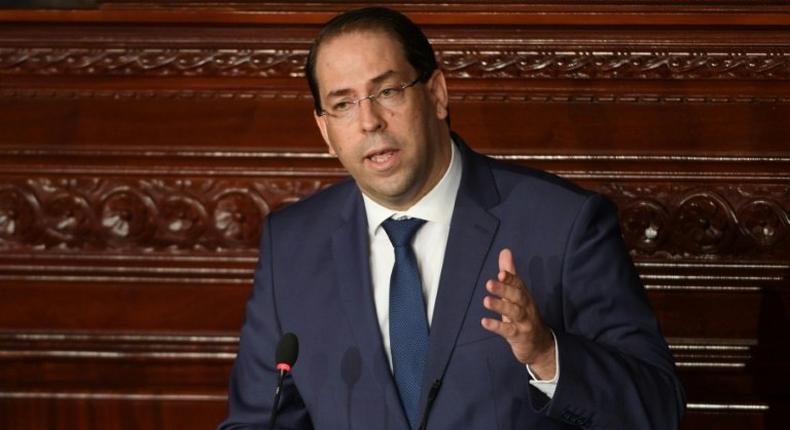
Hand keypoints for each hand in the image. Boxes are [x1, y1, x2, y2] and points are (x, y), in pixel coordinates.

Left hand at [481, 249, 555, 379]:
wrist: (540, 344)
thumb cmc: (524, 315)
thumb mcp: (517, 294)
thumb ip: (510, 274)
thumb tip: (505, 251)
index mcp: (524, 295)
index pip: (518, 284)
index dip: (510, 278)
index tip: (501, 273)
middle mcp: (526, 307)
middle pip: (517, 296)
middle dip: (504, 289)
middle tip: (489, 283)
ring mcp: (524, 322)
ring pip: (514, 312)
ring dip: (500, 306)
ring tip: (486, 300)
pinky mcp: (519, 336)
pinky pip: (509, 331)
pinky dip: (497, 326)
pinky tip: (484, 322)